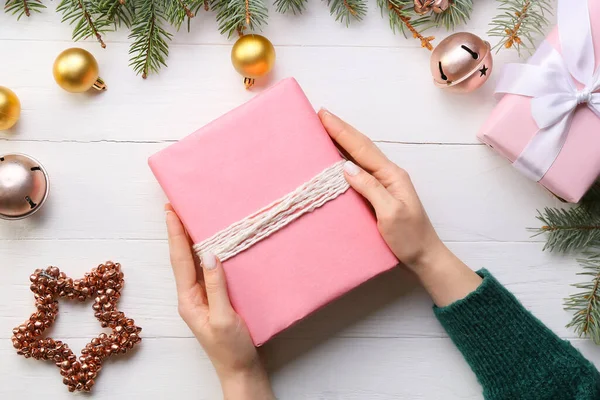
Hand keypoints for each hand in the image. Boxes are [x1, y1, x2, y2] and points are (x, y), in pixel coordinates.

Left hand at [165, 204, 274, 399]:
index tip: (170, 211)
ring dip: (191, 240)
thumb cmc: (231, 350)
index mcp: (188, 299)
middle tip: (176, 206)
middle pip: (182, 257)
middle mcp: (191, 295)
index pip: (179, 260)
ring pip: (194, 262)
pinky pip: (208, 270)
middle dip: (179, 232)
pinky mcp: (215, 299)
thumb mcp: (224, 318)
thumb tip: (210, 253)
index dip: (176, 234)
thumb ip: (216, 286)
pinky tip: (211, 244)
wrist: (240, 371)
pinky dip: (206, 253)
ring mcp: (203, 297)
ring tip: (190, 218)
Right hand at [318, 109, 481, 305]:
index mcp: (391, 175)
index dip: (342, 131)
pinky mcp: (377, 195)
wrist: (424, 257)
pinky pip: (359, 171)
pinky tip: (335, 159)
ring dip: (342, 142)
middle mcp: (387, 175)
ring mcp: (383, 184)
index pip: (363, 148)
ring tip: (324, 129)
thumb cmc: (410, 238)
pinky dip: (345, 160)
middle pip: (361, 147)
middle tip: (320, 115)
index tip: (324, 115)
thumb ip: (371, 188)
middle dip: (341, 130)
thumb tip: (346, 166)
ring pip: (359, 157)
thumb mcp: (391, 214)